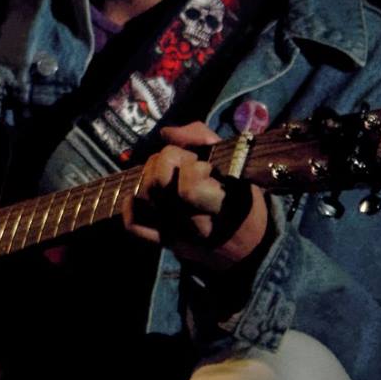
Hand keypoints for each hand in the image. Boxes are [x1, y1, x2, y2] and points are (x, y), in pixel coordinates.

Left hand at [120, 121, 270, 270]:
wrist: (250, 247)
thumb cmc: (241, 197)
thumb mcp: (236, 164)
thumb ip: (203, 138)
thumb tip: (167, 133)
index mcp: (224, 202)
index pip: (190, 182)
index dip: (191, 165)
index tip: (204, 165)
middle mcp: (199, 223)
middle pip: (160, 185)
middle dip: (165, 163)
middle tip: (180, 165)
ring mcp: (180, 234)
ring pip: (145, 197)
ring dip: (149, 176)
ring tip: (166, 177)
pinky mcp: (165, 243)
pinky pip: (135, 225)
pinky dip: (130, 206)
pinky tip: (139, 195)